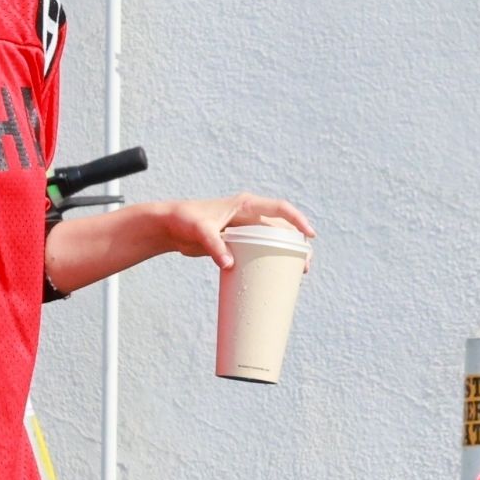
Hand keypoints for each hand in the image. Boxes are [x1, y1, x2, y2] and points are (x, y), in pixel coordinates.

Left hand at [159, 193, 315, 272]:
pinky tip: (274, 274)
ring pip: (272, 239)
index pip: (279, 209)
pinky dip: (268, 260)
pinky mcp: (236, 241)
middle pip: (281, 227)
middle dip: (296, 244)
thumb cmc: (184, 220)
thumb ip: (214, 245)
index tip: (309, 235)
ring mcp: (243, 228)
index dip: (297, 220)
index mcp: (245, 204)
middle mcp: (248, 214)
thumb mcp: (200, 231)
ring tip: (297, 272)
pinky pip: (258, 249)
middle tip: (305, 265)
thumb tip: (229, 264)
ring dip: (285, 253)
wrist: (169, 226)